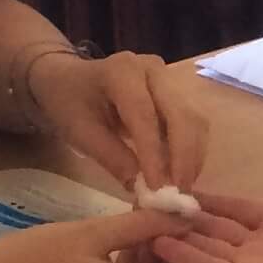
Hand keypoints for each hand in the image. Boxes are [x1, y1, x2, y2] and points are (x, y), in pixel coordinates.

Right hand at [0, 210, 202, 262]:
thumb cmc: (35, 259)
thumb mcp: (92, 232)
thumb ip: (142, 224)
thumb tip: (186, 214)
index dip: (200, 244)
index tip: (199, 211)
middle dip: (176, 244)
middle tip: (170, 204)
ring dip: (152, 251)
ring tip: (145, 212)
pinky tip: (122, 235)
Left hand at [28, 49, 209, 193]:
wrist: (68, 79)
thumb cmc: (69, 104)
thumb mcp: (80, 133)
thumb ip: (112, 158)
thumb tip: (141, 188)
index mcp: (122, 71)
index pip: (144, 115)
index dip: (153, 153)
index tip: (157, 188)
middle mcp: (153, 70)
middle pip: (180, 115)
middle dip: (183, 157)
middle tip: (179, 193)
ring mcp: (169, 79)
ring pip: (194, 120)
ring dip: (192, 157)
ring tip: (181, 188)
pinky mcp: (177, 93)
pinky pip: (193, 124)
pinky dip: (191, 151)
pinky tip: (181, 174)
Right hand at [147, 120, 262, 262]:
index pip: (240, 208)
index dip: (214, 200)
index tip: (183, 188)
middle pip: (218, 229)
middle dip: (188, 218)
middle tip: (150, 204)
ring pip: (209, 248)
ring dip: (179, 236)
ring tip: (142, 221)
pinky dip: (187, 258)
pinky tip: (158, 243)